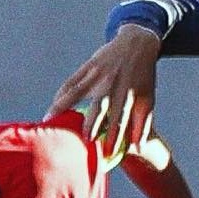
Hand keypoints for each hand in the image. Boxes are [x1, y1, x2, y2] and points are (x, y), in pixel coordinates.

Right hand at [48, 25, 159, 161]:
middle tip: (82, 140)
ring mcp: (98, 74)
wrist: (137, 44)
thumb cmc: (143, 77)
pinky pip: (71, 81)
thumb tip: (138, 147)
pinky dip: (61, 93)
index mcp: (128, 93)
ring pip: (77, 92)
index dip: (115, 137)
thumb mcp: (148, 99)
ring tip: (50, 121)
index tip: (108, 153)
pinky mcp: (88, 66)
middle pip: (100, 106)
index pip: (121, 119)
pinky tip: (52, 106)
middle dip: (92, 123)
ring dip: (63, 106)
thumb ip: (143, 124)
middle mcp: (112, 84)